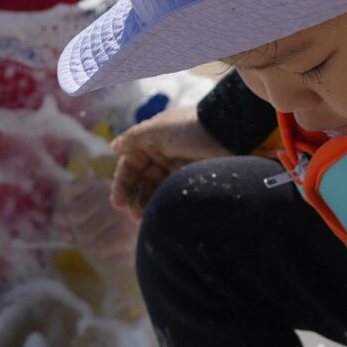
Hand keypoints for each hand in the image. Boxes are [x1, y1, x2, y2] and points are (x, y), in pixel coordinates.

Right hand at [106, 102, 228, 217]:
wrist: (232, 130)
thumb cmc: (192, 127)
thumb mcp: (158, 130)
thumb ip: (133, 139)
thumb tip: (113, 146)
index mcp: (153, 139)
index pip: (130, 163)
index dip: (122, 182)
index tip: (118, 202)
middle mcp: (164, 153)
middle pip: (143, 180)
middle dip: (135, 197)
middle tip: (133, 215)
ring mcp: (180, 166)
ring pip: (157, 189)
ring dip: (148, 203)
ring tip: (145, 219)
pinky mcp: (195, 177)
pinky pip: (175, 193)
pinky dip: (166, 203)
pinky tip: (161, 214)